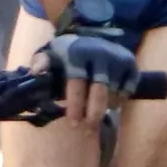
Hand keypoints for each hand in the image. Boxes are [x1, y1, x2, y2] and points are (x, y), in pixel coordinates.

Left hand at [38, 0, 137, 126]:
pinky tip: (110, 100)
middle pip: (100, 92)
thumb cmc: (68, 53)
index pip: (77, 84)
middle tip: (88, 130)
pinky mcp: (131, 63)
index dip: (75, 106)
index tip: (73, 124)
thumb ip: (41, 63)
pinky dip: (120, 99)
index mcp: (78, 53)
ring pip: (114, 94)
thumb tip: (35, 73)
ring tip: (96, 112)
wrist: (91, 36)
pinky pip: (128, 90)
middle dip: (94, 115)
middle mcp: (100, 54)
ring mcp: (117, 59)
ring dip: (105, 107)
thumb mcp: (51, 54)